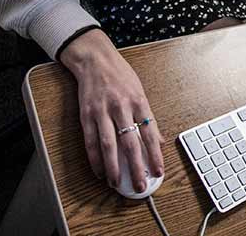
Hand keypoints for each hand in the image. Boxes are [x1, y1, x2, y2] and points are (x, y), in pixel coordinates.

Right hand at [59, 29, 162, 192]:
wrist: (95, 59)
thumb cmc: (120, 75)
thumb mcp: (140, 92)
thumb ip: (148, 117)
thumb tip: (159, 140)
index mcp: (139, 102)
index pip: (150, 133)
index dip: (155, 154)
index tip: (158, 170)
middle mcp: (122, 107)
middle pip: (130, 143)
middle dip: (136, 167)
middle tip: (140, 185)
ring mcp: (102, 111)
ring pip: (109, 145)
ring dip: (114, 167)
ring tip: (117, 183)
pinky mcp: (86, 114)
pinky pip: (91, 141)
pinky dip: (94, 158)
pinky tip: (99, 170)